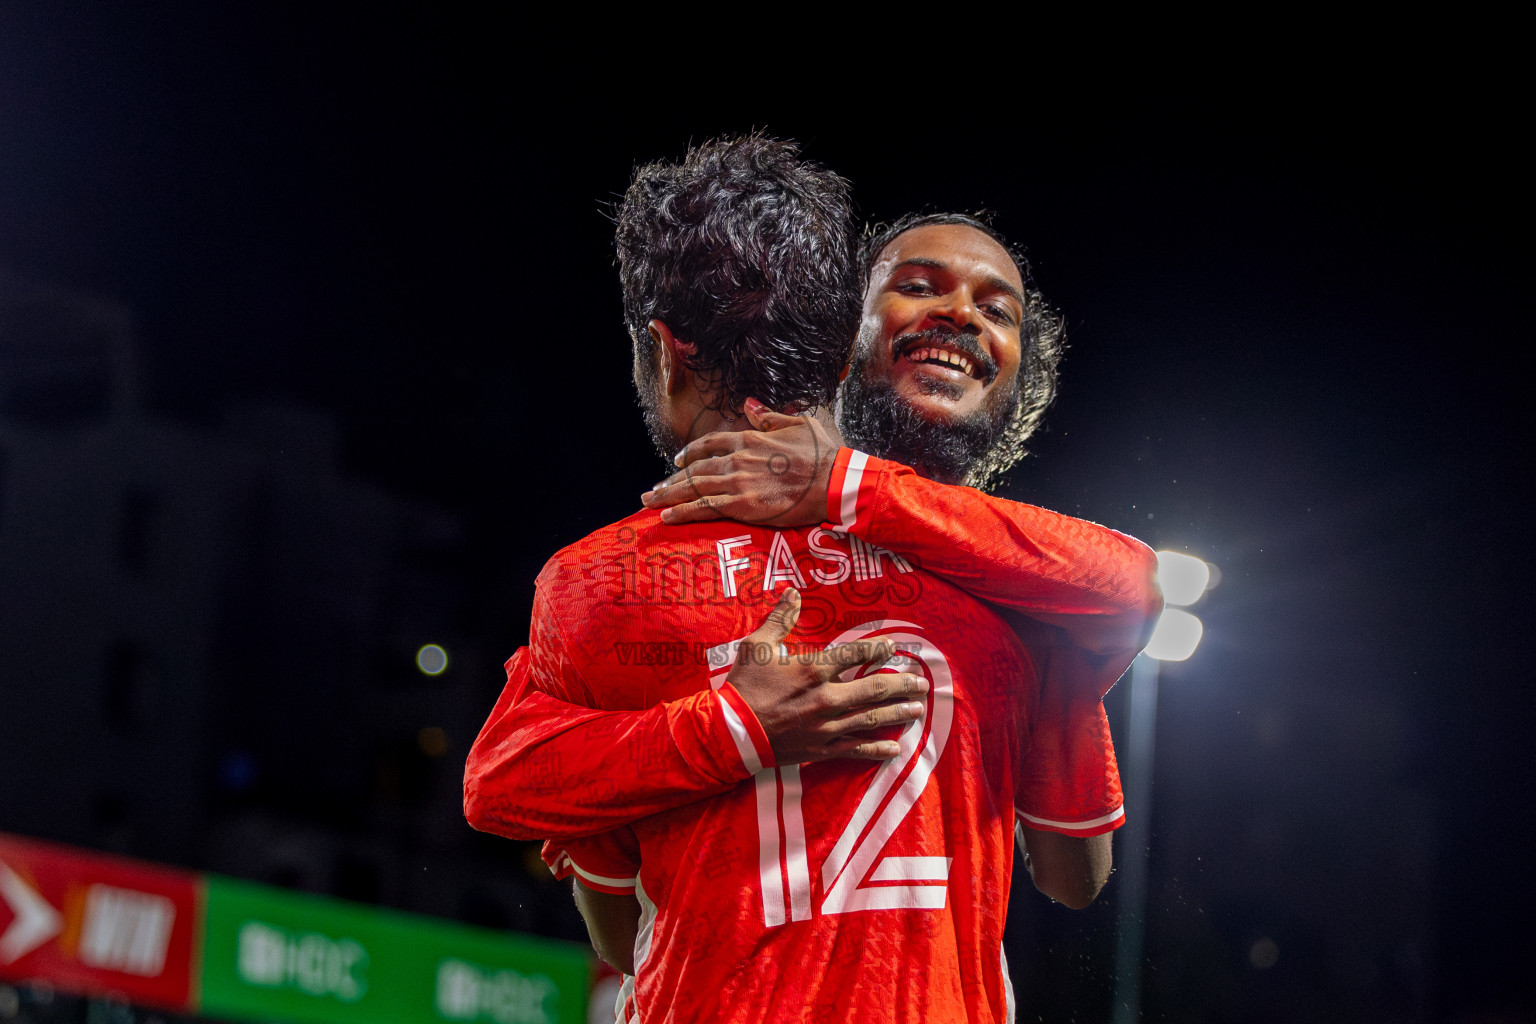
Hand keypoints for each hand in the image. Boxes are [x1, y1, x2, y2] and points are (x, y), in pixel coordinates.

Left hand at [640, 398, 837, 526]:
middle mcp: (738, 458)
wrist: (833, 480)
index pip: (711, 443)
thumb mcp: (797, 423)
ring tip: (649, 503)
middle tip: (651, 491)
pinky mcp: (742, 505)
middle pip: (695, 469)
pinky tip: (667, 517)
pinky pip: (705, 508)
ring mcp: (738, 482)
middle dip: (671, 480)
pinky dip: (683, 512)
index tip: (678, 459)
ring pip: (694, 488)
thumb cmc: (823, 454)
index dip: (691, 452)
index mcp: (750, 439)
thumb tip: (749, 404)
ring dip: (668, 495)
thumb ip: (768, 416)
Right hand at [725, 588, 927, 763]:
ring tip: (917, 709)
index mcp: (813, 669)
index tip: (895, 646)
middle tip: (922, 682)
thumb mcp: (757, 646)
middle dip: (902, 684)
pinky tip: (895, 748)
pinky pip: (855, 749)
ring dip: (897, 713)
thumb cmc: (745, 686)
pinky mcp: (822, 748)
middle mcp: (826, 697)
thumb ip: (780, 619)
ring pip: (871, 718)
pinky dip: (877, 749)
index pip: (855, 654)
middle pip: (874, 688)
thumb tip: (792, 593)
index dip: (878, 648)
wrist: (731, 732)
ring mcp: (826, 726)